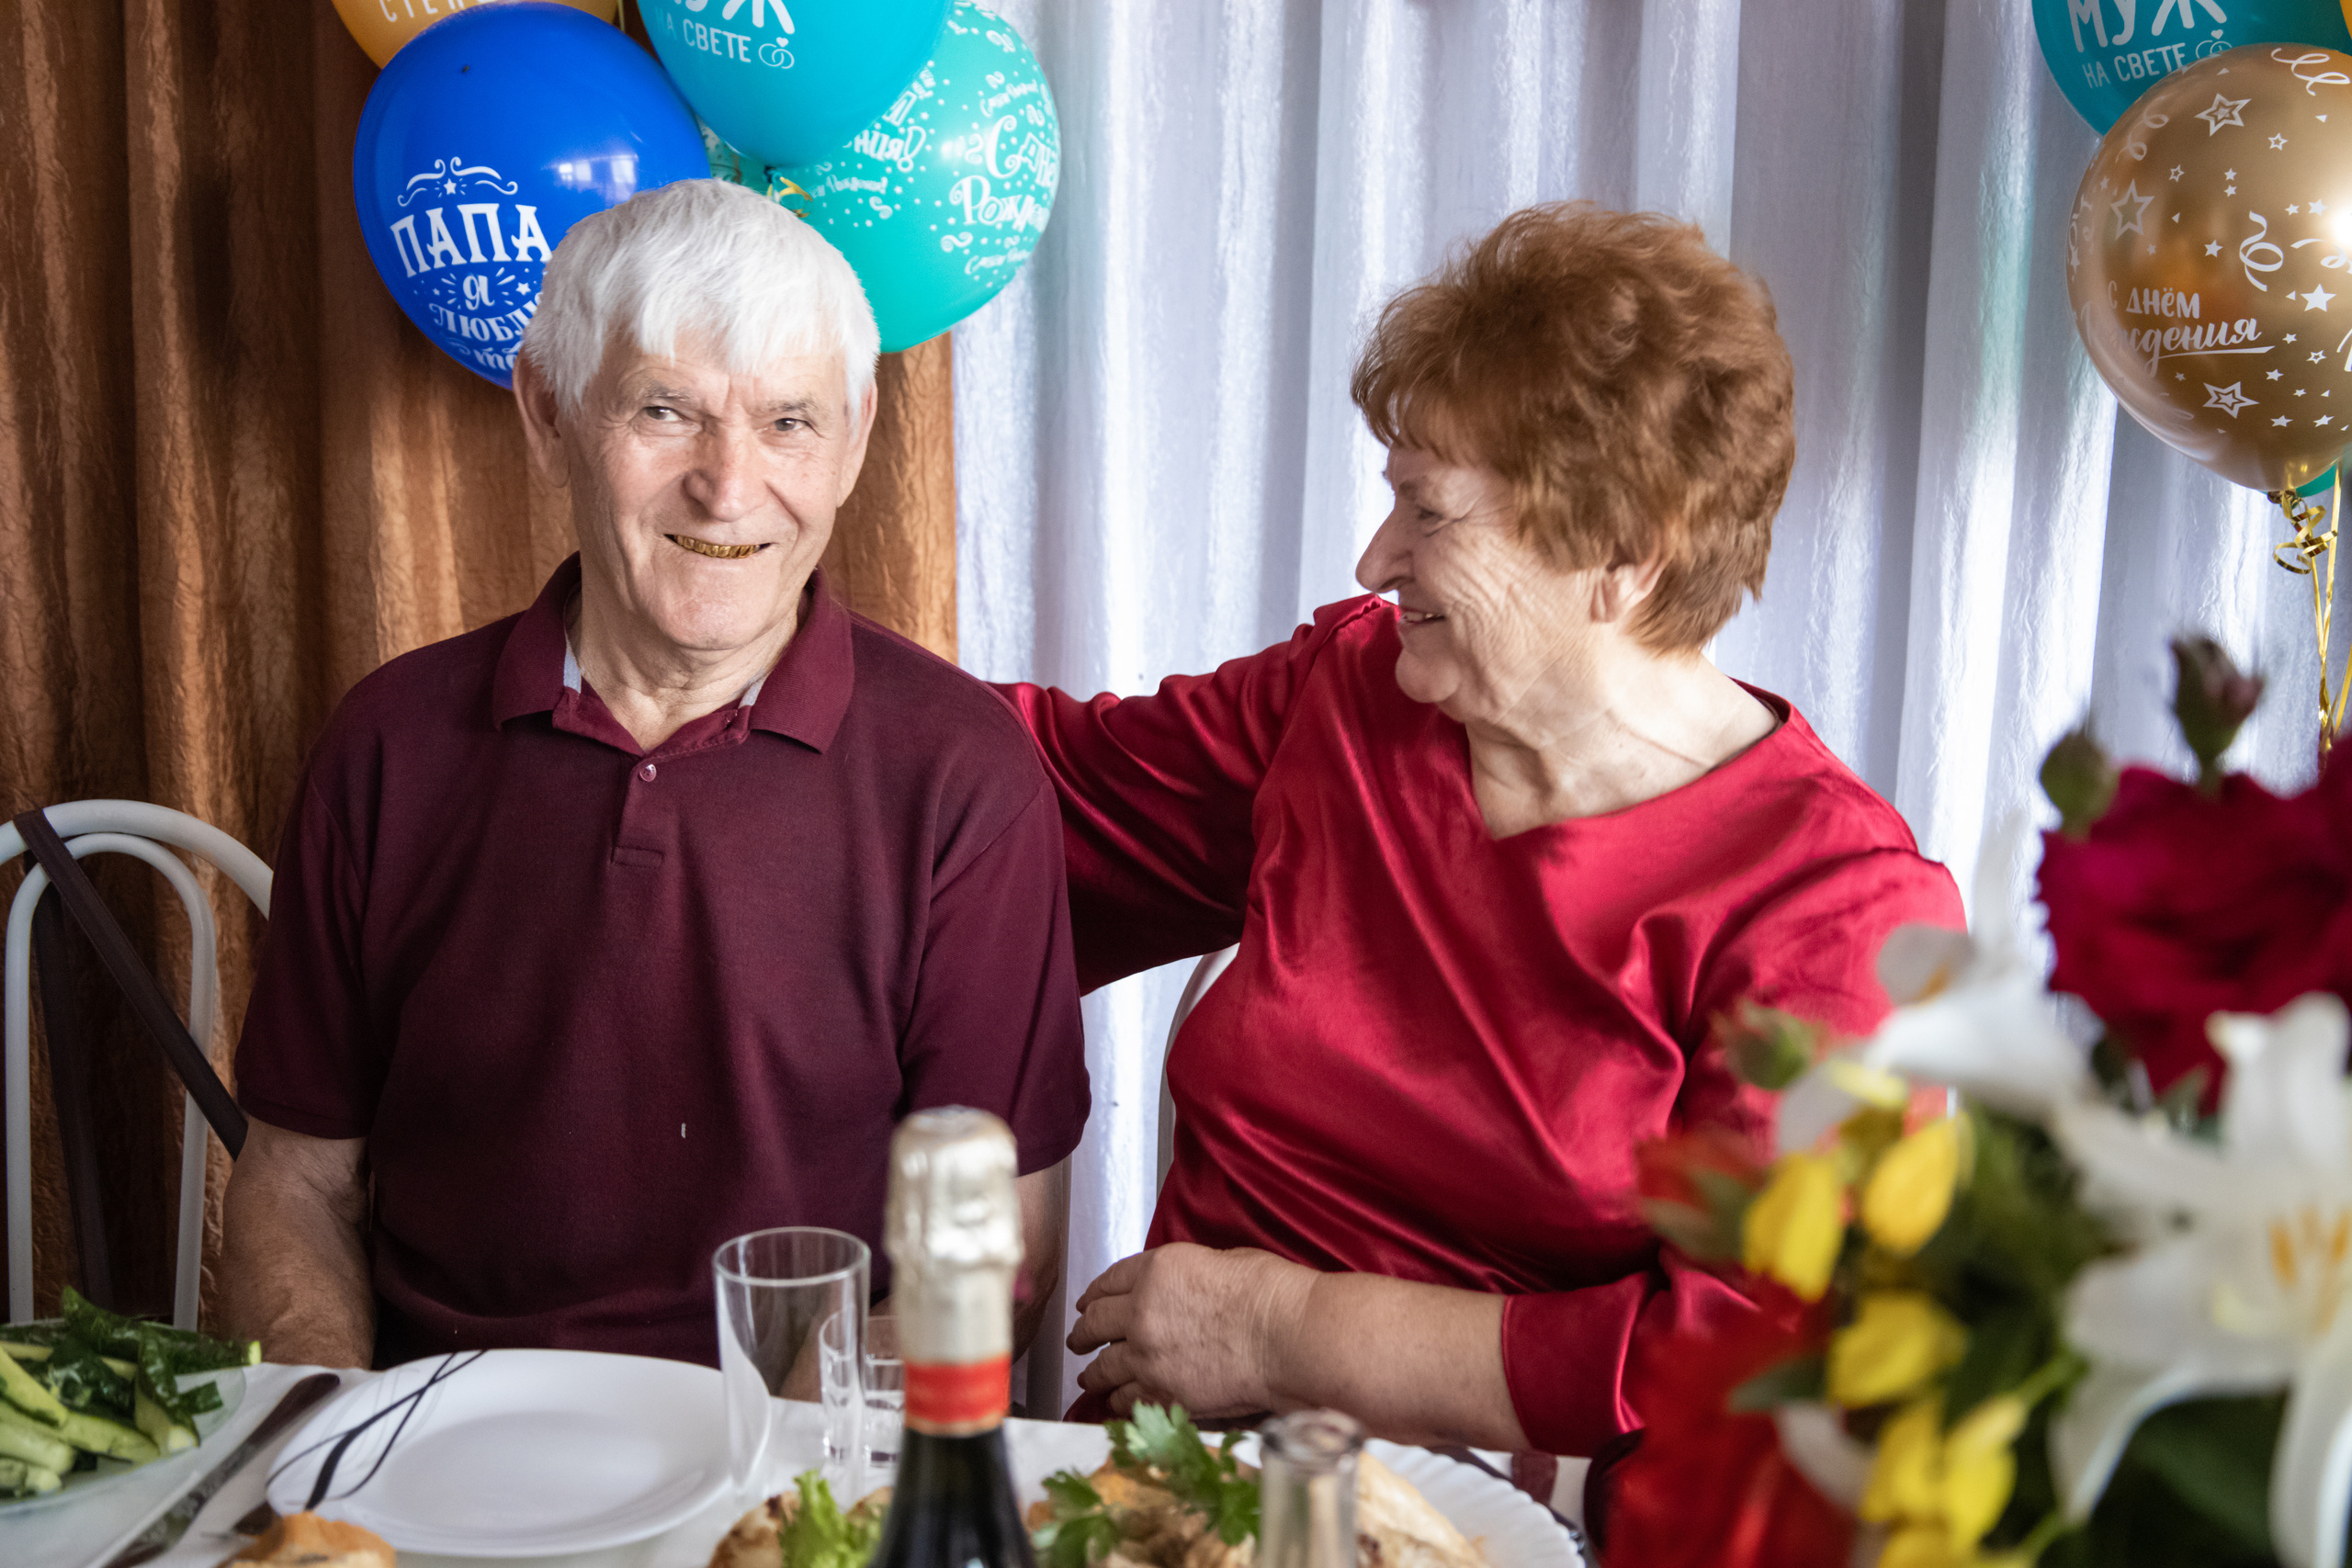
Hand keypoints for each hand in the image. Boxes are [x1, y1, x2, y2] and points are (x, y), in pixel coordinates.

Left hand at [1066, 1243, 1314, 1417]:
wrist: (1287, 1337)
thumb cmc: (1269, 1293)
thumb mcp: (1219, 1262)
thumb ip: (1183, 1279)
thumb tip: (1179, 1294)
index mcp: (1156, 1270)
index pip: (1109, 1282)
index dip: (1094, 1294)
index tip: (1088, 1303)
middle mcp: (1141, 1312)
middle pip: (1095, 1324)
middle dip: (1083, 1333)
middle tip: (1078, 1339)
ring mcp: (1148, 1356)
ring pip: (1103, 1367)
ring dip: (1093, 1372)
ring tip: (1088, 1377)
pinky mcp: (1163, 1393)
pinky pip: (1127, 1399)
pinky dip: (1119, 1401)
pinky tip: (1117, 1402)